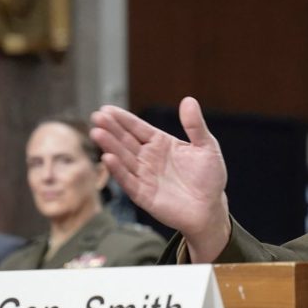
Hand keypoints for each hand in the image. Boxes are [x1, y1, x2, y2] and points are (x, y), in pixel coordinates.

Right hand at [90, 97, 230, 261]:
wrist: (210, 208)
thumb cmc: (209, 177)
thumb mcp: (206, 147)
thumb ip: (195, 125)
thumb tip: (189, 100)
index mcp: (161, 143)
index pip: (137, 128)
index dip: (123, 119)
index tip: (107, 109)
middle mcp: (148, 158)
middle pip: (125, 141)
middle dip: (111, 129)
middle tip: (97, 117)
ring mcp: (144, 176)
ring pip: (123, 158)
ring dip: (110, 146)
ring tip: (98, 133)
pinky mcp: (143, 195)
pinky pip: (128, 181)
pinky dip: (117, 170)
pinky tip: (108, 158)